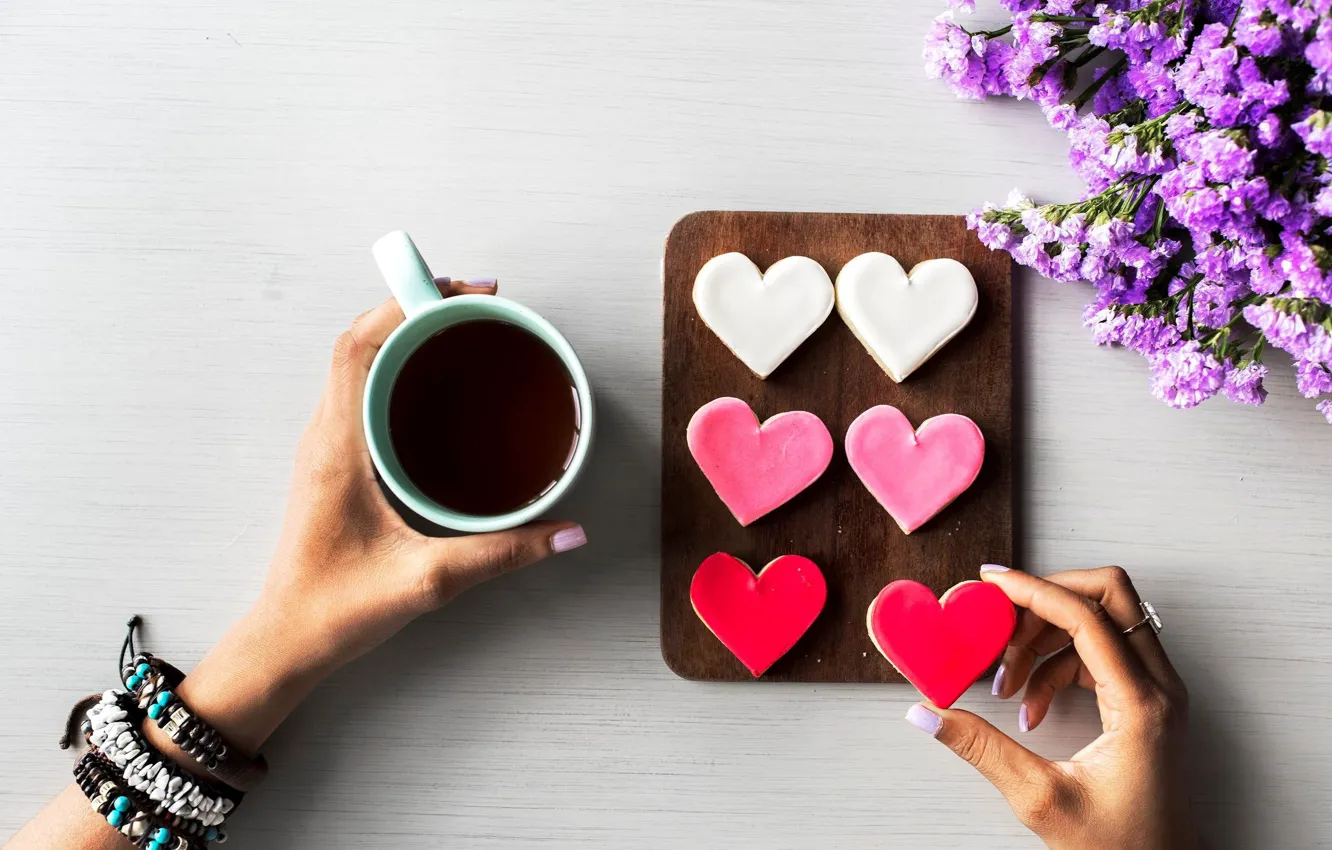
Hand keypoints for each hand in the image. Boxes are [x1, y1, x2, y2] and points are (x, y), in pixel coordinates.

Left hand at [165, 283, 585, 752]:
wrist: (287, 641)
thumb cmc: (338, 609)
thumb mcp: (429, 580)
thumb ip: (503, 554)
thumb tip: (567, 534)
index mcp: (340, 447)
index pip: (359, 345)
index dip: (407, 305)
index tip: (462, 296)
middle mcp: (326, 436)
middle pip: (360, 341)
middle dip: (414, 308)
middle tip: (474, 306)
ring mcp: (325, 448)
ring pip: (356, 364)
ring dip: (403, 336)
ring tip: (459, 333)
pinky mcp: (333, 464)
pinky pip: (359, 392)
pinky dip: (394, 369)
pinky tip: (434, 388)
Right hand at [904, 566, 1195, 849]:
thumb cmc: (1122, 848)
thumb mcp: (1040, 799)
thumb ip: (981, 748)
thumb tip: (929, 712)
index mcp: (1141, 705)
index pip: (1087, 616)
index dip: (1033, 591)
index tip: (992, 583)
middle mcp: (1160, 688)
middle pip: (1109, 596)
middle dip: (1047, 600)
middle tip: (1000, 625)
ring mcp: (1158, 692)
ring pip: (1103, 621)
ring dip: (1047, 638)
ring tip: (1008, 683)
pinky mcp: (1147, 702)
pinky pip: (1101, 653)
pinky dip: (1060, 663)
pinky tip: (1031, 704)